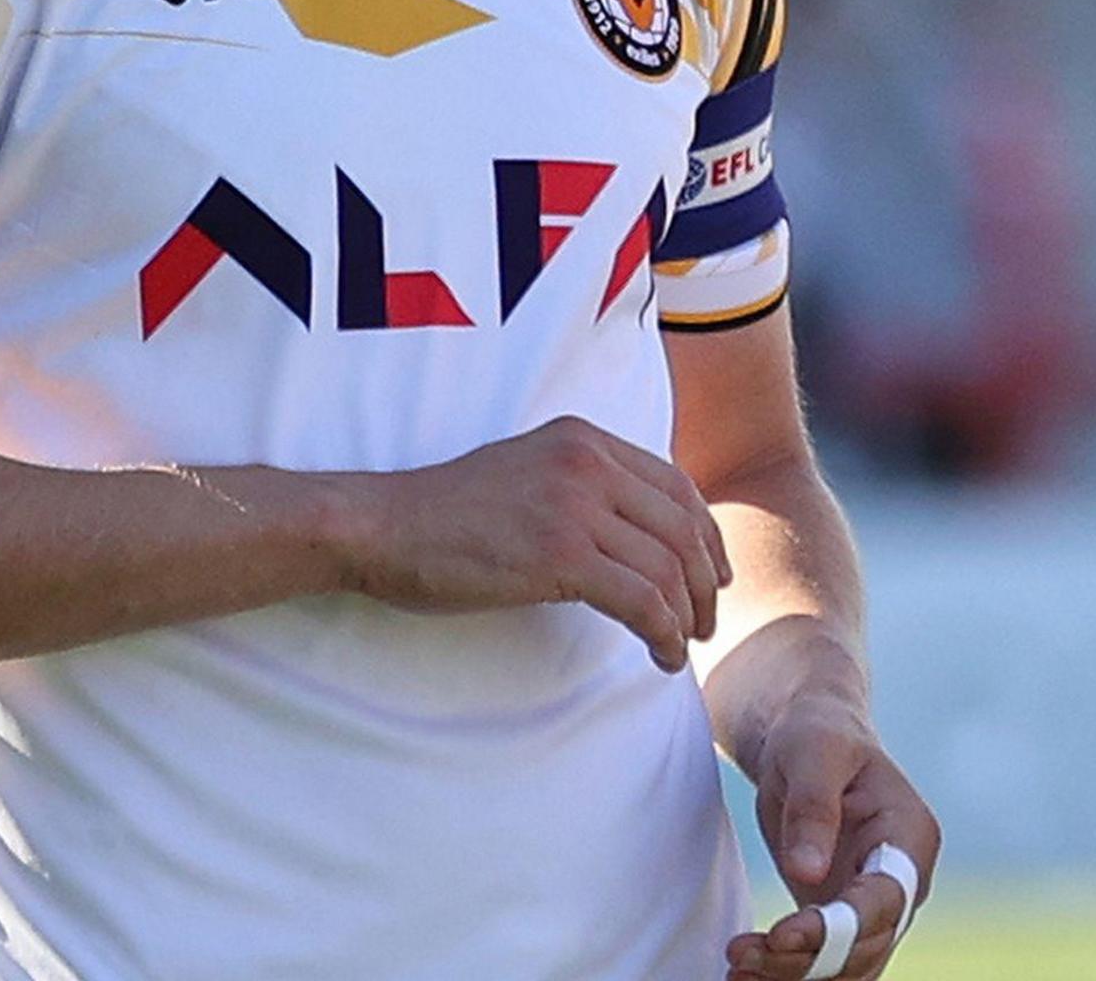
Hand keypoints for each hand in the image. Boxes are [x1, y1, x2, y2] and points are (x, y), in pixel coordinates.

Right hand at [334, 415, 728, 671]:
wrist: (383, 526)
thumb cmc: (444, 513)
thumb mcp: (527, 472)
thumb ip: (581, 485)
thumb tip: (634, 532)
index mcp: (584, 439)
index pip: (675, 485)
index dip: (705, 535)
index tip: (712, 575)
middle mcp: (589, 462)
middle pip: (682, 526)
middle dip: (704, 582)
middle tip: (705, 622)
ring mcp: (576, 505)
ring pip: (668, 567)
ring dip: (686, 616)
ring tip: (682, 646)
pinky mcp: (560, 554)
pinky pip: (641, 599)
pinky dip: (663, 633)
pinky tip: (661, 655)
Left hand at [725, 697, 941, 979]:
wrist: (808, 736)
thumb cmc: (816, 732)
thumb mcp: (813, 753)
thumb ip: (814, 809)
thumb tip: (807, 873)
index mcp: (909, 836)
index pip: (883, 901)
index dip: (837, 929)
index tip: (780, 936)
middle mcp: (903, 880)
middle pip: (866, 945)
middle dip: (804, 960)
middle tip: (740, 954)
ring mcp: (876, 903)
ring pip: (847, 965)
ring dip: (792, 974)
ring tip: (737, 966)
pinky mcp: (844, 916)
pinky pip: (825, 959)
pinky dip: (787, 971)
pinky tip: (745, 971)